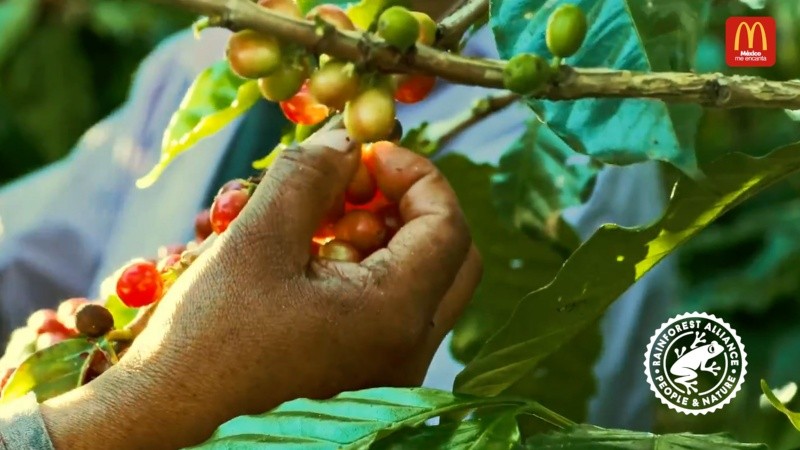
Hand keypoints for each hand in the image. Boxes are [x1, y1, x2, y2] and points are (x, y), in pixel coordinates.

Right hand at [41, 125, 481, 449]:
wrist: (167, 426)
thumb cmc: (205, 340)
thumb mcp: (255, 241)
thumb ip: (309, 177)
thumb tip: (346, 140)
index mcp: (394, 316)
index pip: (448, 225)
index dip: (415, 174)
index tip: (366, 152)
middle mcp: (407, 351)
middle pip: (447, 255)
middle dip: (404, 205)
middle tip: (349, 185)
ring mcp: (390, 371)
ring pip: (419, 282)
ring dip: (380, 237)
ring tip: (317, 222)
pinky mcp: (364, 378)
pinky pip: (388, 310)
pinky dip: (363, 271)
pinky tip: (309, 260)